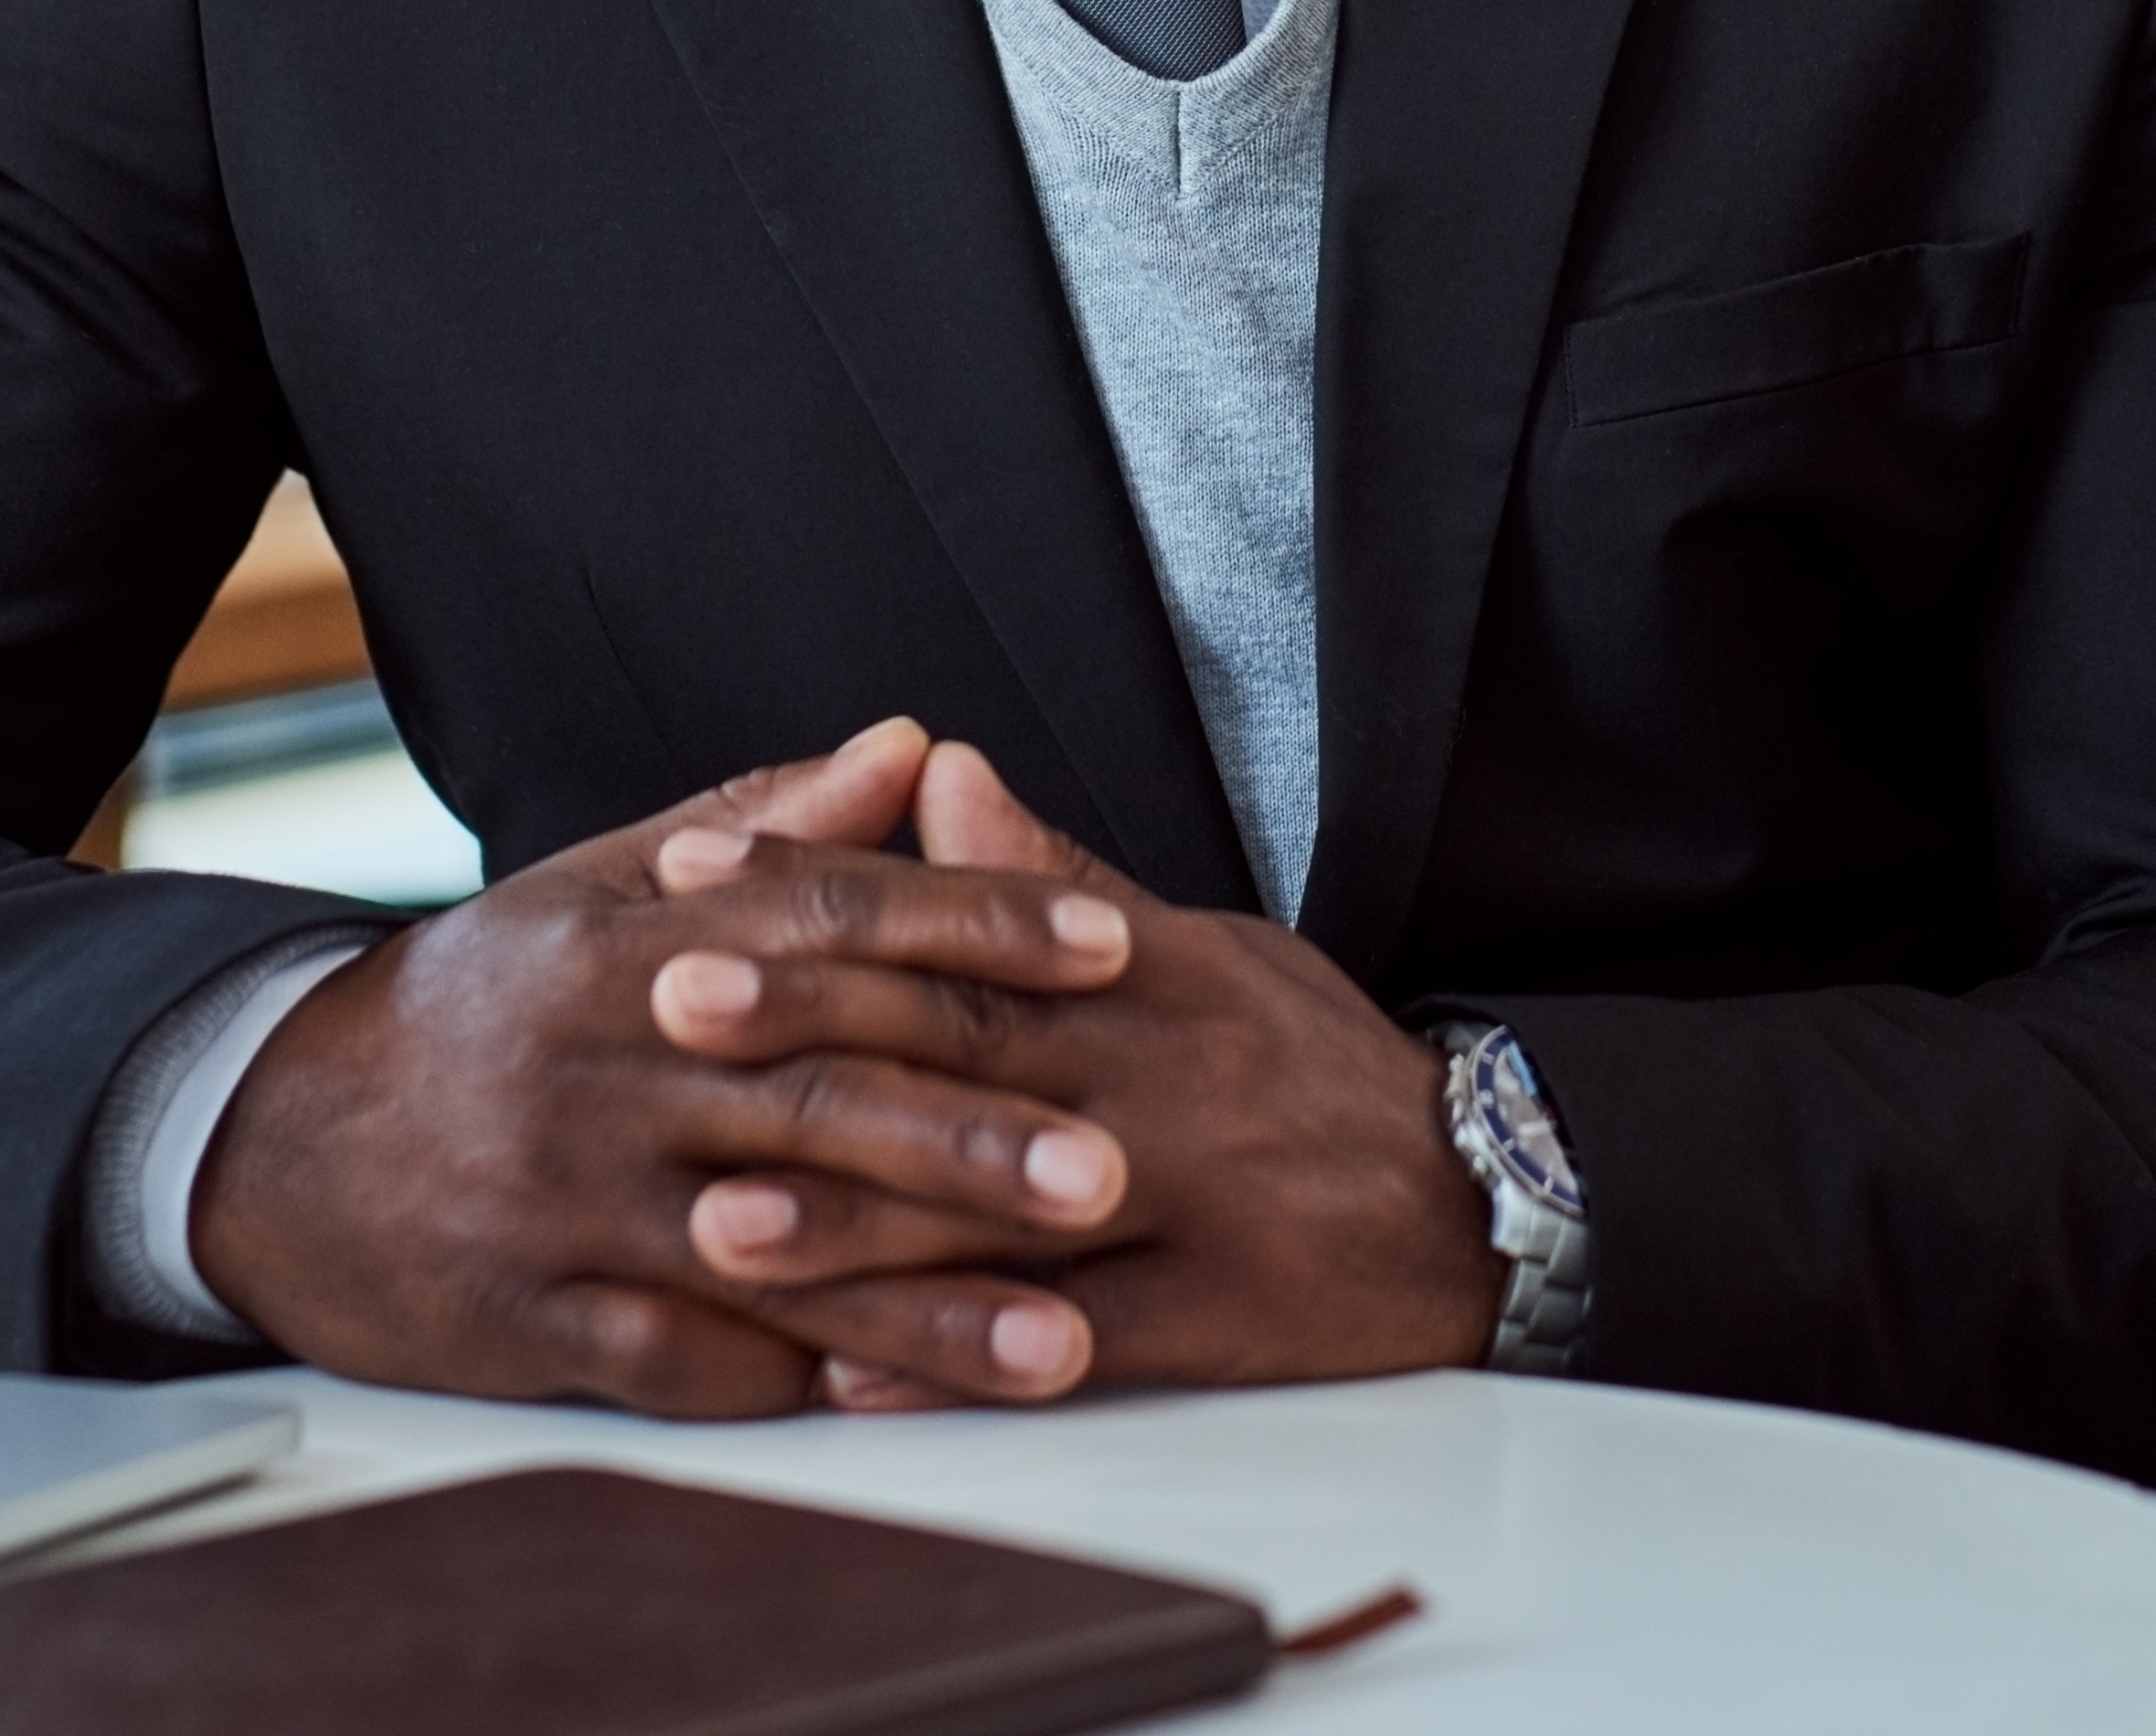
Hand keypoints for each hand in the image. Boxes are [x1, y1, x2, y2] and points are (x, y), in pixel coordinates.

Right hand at [183, 718, 1142, 1416]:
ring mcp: (573, 1204)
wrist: (273, 1135)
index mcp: (637, 945)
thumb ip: (765, 826)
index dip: (980, 928)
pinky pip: (680, 1362)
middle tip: (1122, 1167)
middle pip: (822, 1094)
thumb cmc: (477, 1006)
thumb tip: (914, 745)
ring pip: (774, 1253)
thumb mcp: (596, 886)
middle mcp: (613, 1068)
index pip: (836, 919)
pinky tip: (903, 1402)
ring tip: (1064, 1336)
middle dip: (979, 1134)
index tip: (1116, 944)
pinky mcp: (536, 1320)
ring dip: (925, 1303)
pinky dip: (792, 1381)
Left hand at [652, 740, 1500, 1406]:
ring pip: (998, 1216)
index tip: (700, 877)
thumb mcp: (1206, 943)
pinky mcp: (1214, 1322)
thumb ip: (1055, 878)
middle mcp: (1160, 1081)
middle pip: (965, 1048)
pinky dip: (958, 1368)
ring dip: (855, 1226)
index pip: (966, 919)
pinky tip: (847, 1381)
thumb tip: (933, 775)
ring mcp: (1188, 1208)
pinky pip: (1072, 1351)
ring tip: (718, 1225)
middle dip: (809, 1030)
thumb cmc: (1316, 1067)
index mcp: (1150, 973)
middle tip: (666, 1010)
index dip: (830, 896)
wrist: (1489, 1201)